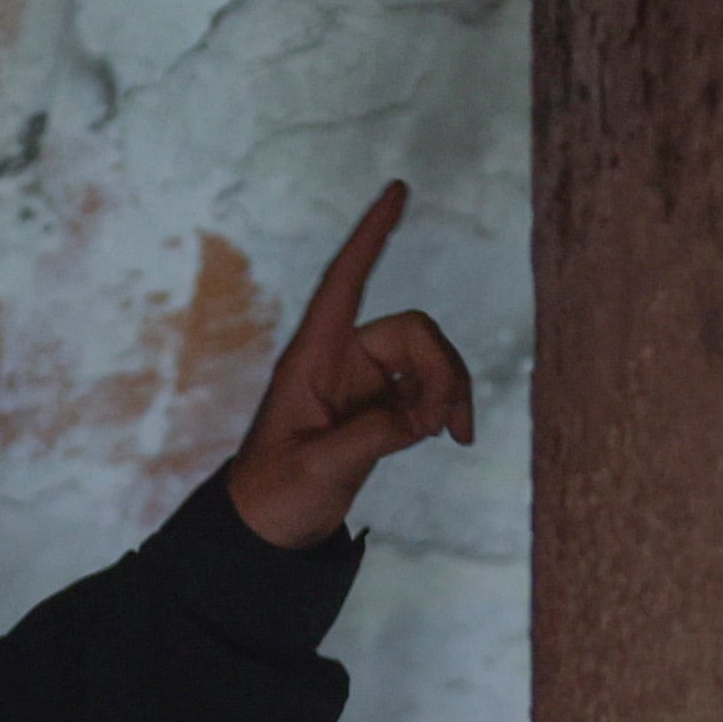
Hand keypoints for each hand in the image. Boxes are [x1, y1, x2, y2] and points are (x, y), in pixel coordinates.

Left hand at [222, 181, 477, 551]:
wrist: (270, 531)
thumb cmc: (276, 495)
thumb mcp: (319, 467)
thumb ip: (373, 436)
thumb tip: (425, 414)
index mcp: (311, 357)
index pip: (345, 281)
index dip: (371, 236)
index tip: (398, 190)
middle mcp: (339, 359)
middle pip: (411, 331)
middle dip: (440, 369)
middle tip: (444, 425)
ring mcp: (363, 381)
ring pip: (427, 358)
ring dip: (449, 390)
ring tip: (451, 435)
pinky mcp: (381, 406)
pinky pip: (427, 388)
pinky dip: (445, 406)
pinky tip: (452, 435)